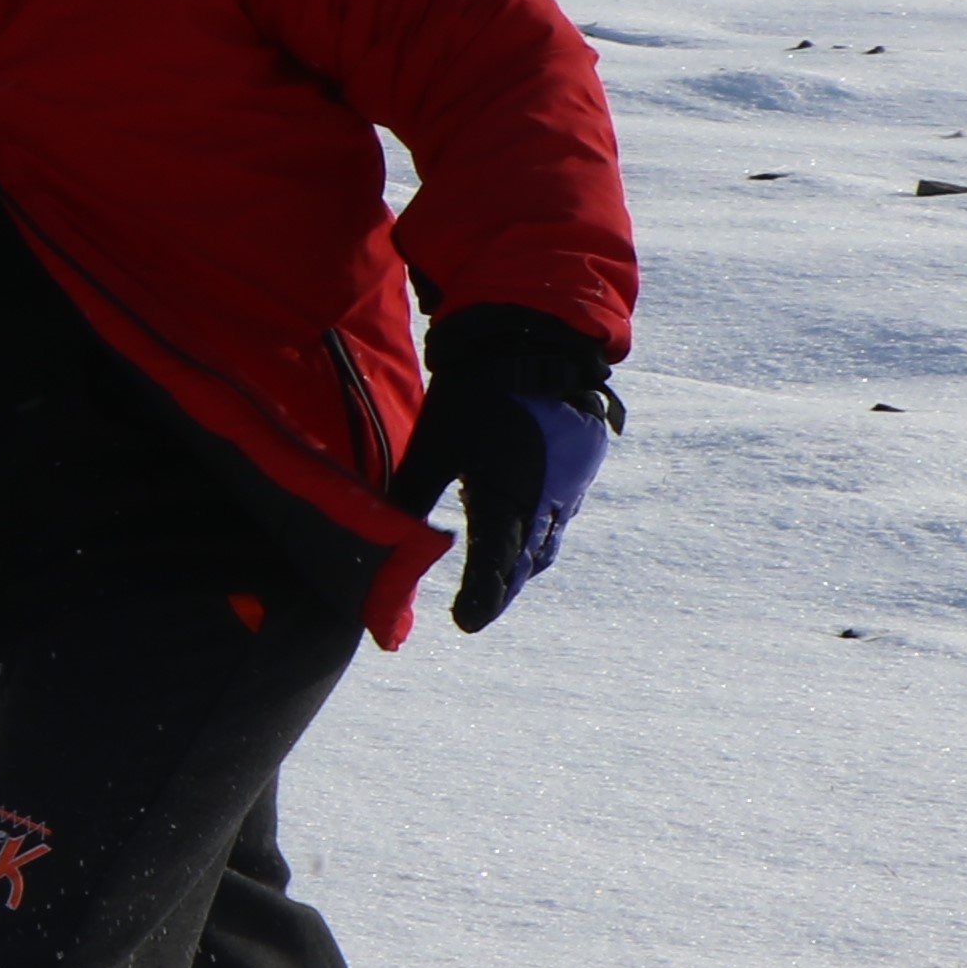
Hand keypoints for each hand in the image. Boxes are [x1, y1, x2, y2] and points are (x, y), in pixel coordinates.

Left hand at [387, 307, 620, 632]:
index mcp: (505, 497)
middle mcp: (544, 499)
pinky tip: (524, 537)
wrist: (533, 343)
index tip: (466, 624)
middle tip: (477, 614)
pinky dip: (540, 534)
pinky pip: (561, 515)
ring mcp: (568, 484)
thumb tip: (387, 540)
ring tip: (499, 586)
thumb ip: (411, 497)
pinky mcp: (580, 467)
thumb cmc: (474, 395)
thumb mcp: (432, 446)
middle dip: (501, 590)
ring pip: (547, 541)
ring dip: (523, 566)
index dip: (481, 598)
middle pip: (524, 562)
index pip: (494, 565)